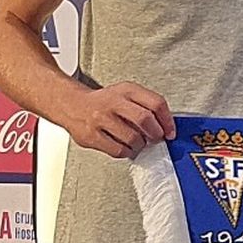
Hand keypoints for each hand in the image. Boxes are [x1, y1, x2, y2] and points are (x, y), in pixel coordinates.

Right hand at [60, 82, 175, 159]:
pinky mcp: (91, 136)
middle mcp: (113, 102)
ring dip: (140, 144)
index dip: (167, 120)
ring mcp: (100, 119)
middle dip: (156, 134)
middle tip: (156, 139)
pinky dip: (127, 152)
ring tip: (138, 142)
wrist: (72, 104)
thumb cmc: (104, 102)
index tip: (170, 131)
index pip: (156, 103)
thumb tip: (166, 127)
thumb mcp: (126, 94)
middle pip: (145, 119)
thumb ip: (146, 105)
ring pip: (133, 138)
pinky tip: (126, 147)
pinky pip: (118, 150)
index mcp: (126, 90)